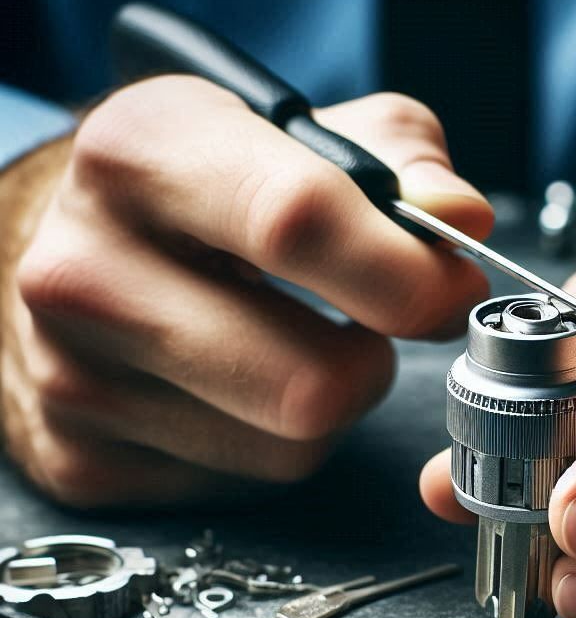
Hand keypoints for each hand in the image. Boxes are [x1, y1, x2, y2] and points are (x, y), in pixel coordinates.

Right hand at [3, 77, 492, 505]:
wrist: (72, 252)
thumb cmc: (203, 193)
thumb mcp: (296, 133)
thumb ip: (397, 160)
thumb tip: (460, 221)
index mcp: (141, 155)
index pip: (297, 223)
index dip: (406, 274)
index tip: (452, 290)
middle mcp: (84, 272)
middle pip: (311, 383)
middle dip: (373, 364)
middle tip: (366, 328)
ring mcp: (74, 380)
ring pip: (292, 448)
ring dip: (329, 407)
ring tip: (290, 347)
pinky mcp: (87, 460)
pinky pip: (248, 484)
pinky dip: (274, 445)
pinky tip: (239, 392)